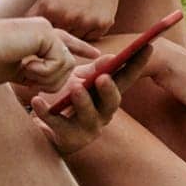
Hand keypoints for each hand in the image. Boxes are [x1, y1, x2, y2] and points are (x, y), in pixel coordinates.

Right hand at [11, 29, 101, 106]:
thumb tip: (59, 77)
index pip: (64, 41)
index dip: (81, 48)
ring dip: (45, 78)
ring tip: (24, 69)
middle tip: (27, 75)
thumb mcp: (15, 70)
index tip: (96, 54)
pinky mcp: (44, 30)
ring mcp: (44, 27)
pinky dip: (42, 72)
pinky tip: (24, 65)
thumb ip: (37, 71)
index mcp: (36, 35)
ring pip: (67, 65)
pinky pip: (59, 62)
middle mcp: (42, 28)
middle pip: (68, 62)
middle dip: (51, 80)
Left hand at [29, 43, 155, 155]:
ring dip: (83, 102)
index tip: (148, 46)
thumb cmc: (65, 95)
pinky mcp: (67, 139)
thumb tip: (110, 58)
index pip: (127, 78)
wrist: (42, 124)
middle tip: (103, 77)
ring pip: (89, 117)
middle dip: (109, 90)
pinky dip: (47, 113)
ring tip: (75, 87)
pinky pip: (58, 126)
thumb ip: (94, 69)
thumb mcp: (80, 78)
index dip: (138, 63)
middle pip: (112, 103)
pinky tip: (37, 100)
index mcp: (108, 96)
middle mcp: (103, 114)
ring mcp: (88, 129)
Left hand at [30, 0, 124, 40]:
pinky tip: (92, 14)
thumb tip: (21, 34)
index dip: (44, 35)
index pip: (42, 34)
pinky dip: (91, 30)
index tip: (46, 31)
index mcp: (50, 8)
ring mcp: (86, 21)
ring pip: (76, 41)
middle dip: (61, 35)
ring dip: (76, 33)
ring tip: (80, 14)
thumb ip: (35, 14)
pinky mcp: (103, 24)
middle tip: (68, 20)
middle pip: (59, 40)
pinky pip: (92, 38)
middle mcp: (68, 16)